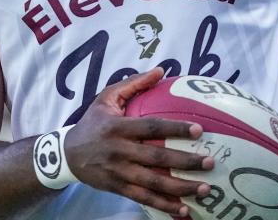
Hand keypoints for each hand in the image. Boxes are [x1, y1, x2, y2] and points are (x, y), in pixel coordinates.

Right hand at [65, 68, 214, 216]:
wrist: (67, 154)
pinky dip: (164, 205)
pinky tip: (184, 209)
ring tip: (205, 188)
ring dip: (181, 187)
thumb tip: (161, 70)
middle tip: (210, 161)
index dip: (174, 129)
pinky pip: (144, 199)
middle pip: (156, 158)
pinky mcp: (118, 188)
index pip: (150, 127)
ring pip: (153, 183)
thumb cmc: (92, 122)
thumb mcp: (106, 98)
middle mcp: (119, 151)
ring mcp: (119, 172)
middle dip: (185, 161)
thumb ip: (133, 84)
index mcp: (117, 127)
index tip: (198, 130)